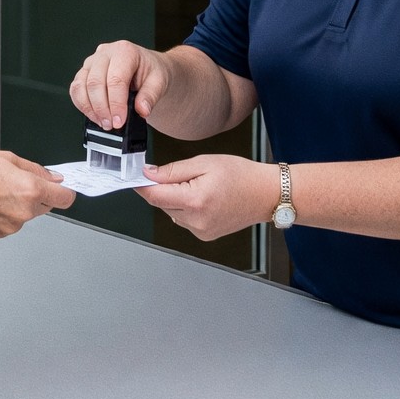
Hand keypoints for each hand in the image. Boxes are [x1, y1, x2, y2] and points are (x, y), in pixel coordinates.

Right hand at [0, 148, 73, 236]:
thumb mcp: (9, 158)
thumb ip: (37, 170)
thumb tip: (53, 178)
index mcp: (31, 190)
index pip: (65, 198)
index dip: (65, 191)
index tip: (62, 188)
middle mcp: (25, 211)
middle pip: (47, 205)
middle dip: (39, 194)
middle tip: (19, 182)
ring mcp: (13, 224)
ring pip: (29, 214)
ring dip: (22, 204)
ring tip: (0, 190)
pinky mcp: (1, 232)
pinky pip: (14, 222)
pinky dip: (8, 213)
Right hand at [70, 39, 169, 129]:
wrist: (147, 69)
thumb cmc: (151, 72)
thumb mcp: (160, 82)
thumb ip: (151, 95)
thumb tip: (142, 110)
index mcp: (125, 51)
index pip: (115, 79)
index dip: (115, 103)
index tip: (120, 121)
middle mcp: (105, 53)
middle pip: (95, 82)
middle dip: (102, 109)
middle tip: (111, 125)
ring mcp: (92, 62)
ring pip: (81, 86)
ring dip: (90, 109)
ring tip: (104, 123)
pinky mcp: (84, 72)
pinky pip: (75, 89)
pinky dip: (82, 105)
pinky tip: (94, 116)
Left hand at [137, 155, 279, 243]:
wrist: (266, 194)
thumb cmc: (241, 175)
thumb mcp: (205, 162)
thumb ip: (173, 170)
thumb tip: (148, 174)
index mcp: (195, 201)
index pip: (154, 196)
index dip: (141, 185)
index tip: (134, 177)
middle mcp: (196, 221)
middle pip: (162, 204)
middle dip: (163, 188)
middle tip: (180, 174)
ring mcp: (201, 231)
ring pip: (171, 212)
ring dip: (175, 199)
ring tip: (199, 186)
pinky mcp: (205, 236)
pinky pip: (184, 220)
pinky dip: (186, 208)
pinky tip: (204, 198)